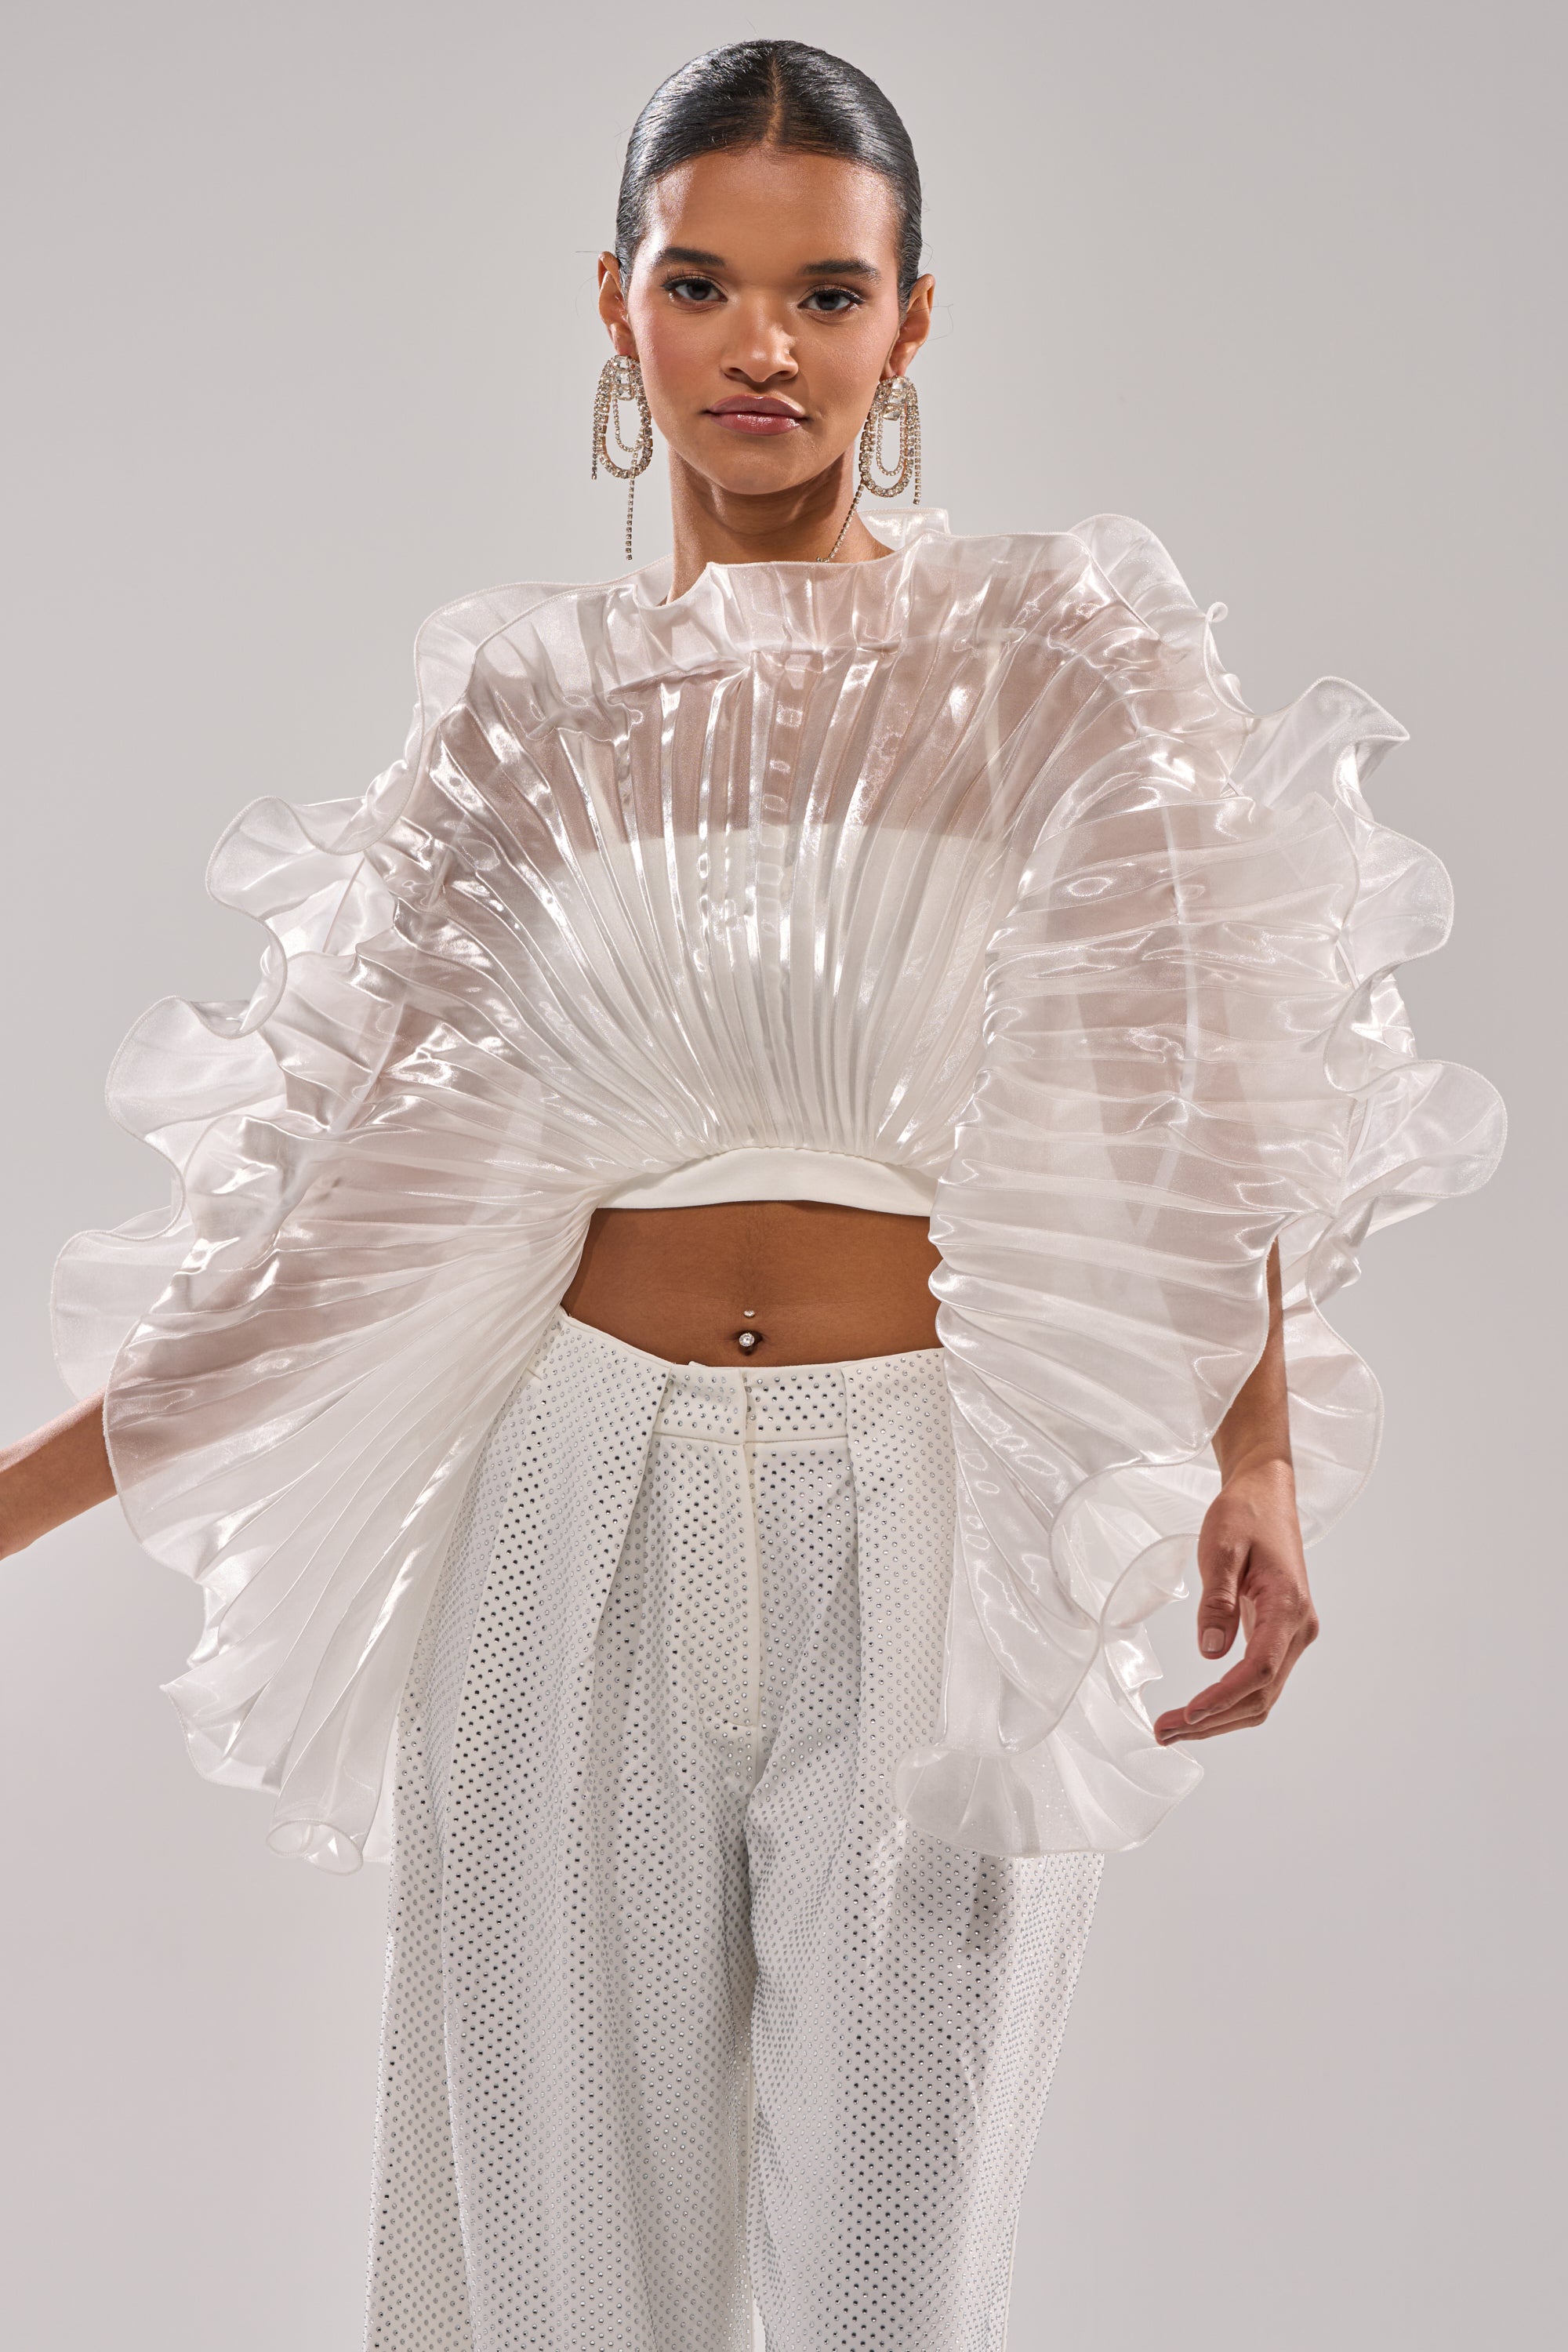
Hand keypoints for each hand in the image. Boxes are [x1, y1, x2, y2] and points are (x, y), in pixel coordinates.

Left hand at [1153, 1456, 1318, 1744]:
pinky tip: (1198, 1711)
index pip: (1259, 1671)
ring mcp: (1293, 1635)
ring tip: (1172, 1729)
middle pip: (1261, 1695)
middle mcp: (1299, 1629)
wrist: (1266, 1494)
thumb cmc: (1244, 1515)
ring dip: (1220, 1718)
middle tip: (1163, 1732)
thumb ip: (1216, 1601)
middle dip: (1213, 1721)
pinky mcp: (1280, 1635)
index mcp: (1288, 1608)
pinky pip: (1259, 1681)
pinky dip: (1229, 1702)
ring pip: (1262, 1696)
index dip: (1223, 1698)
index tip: (1187, 1715)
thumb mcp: (1220, 1548)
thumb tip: (1210, 1653)